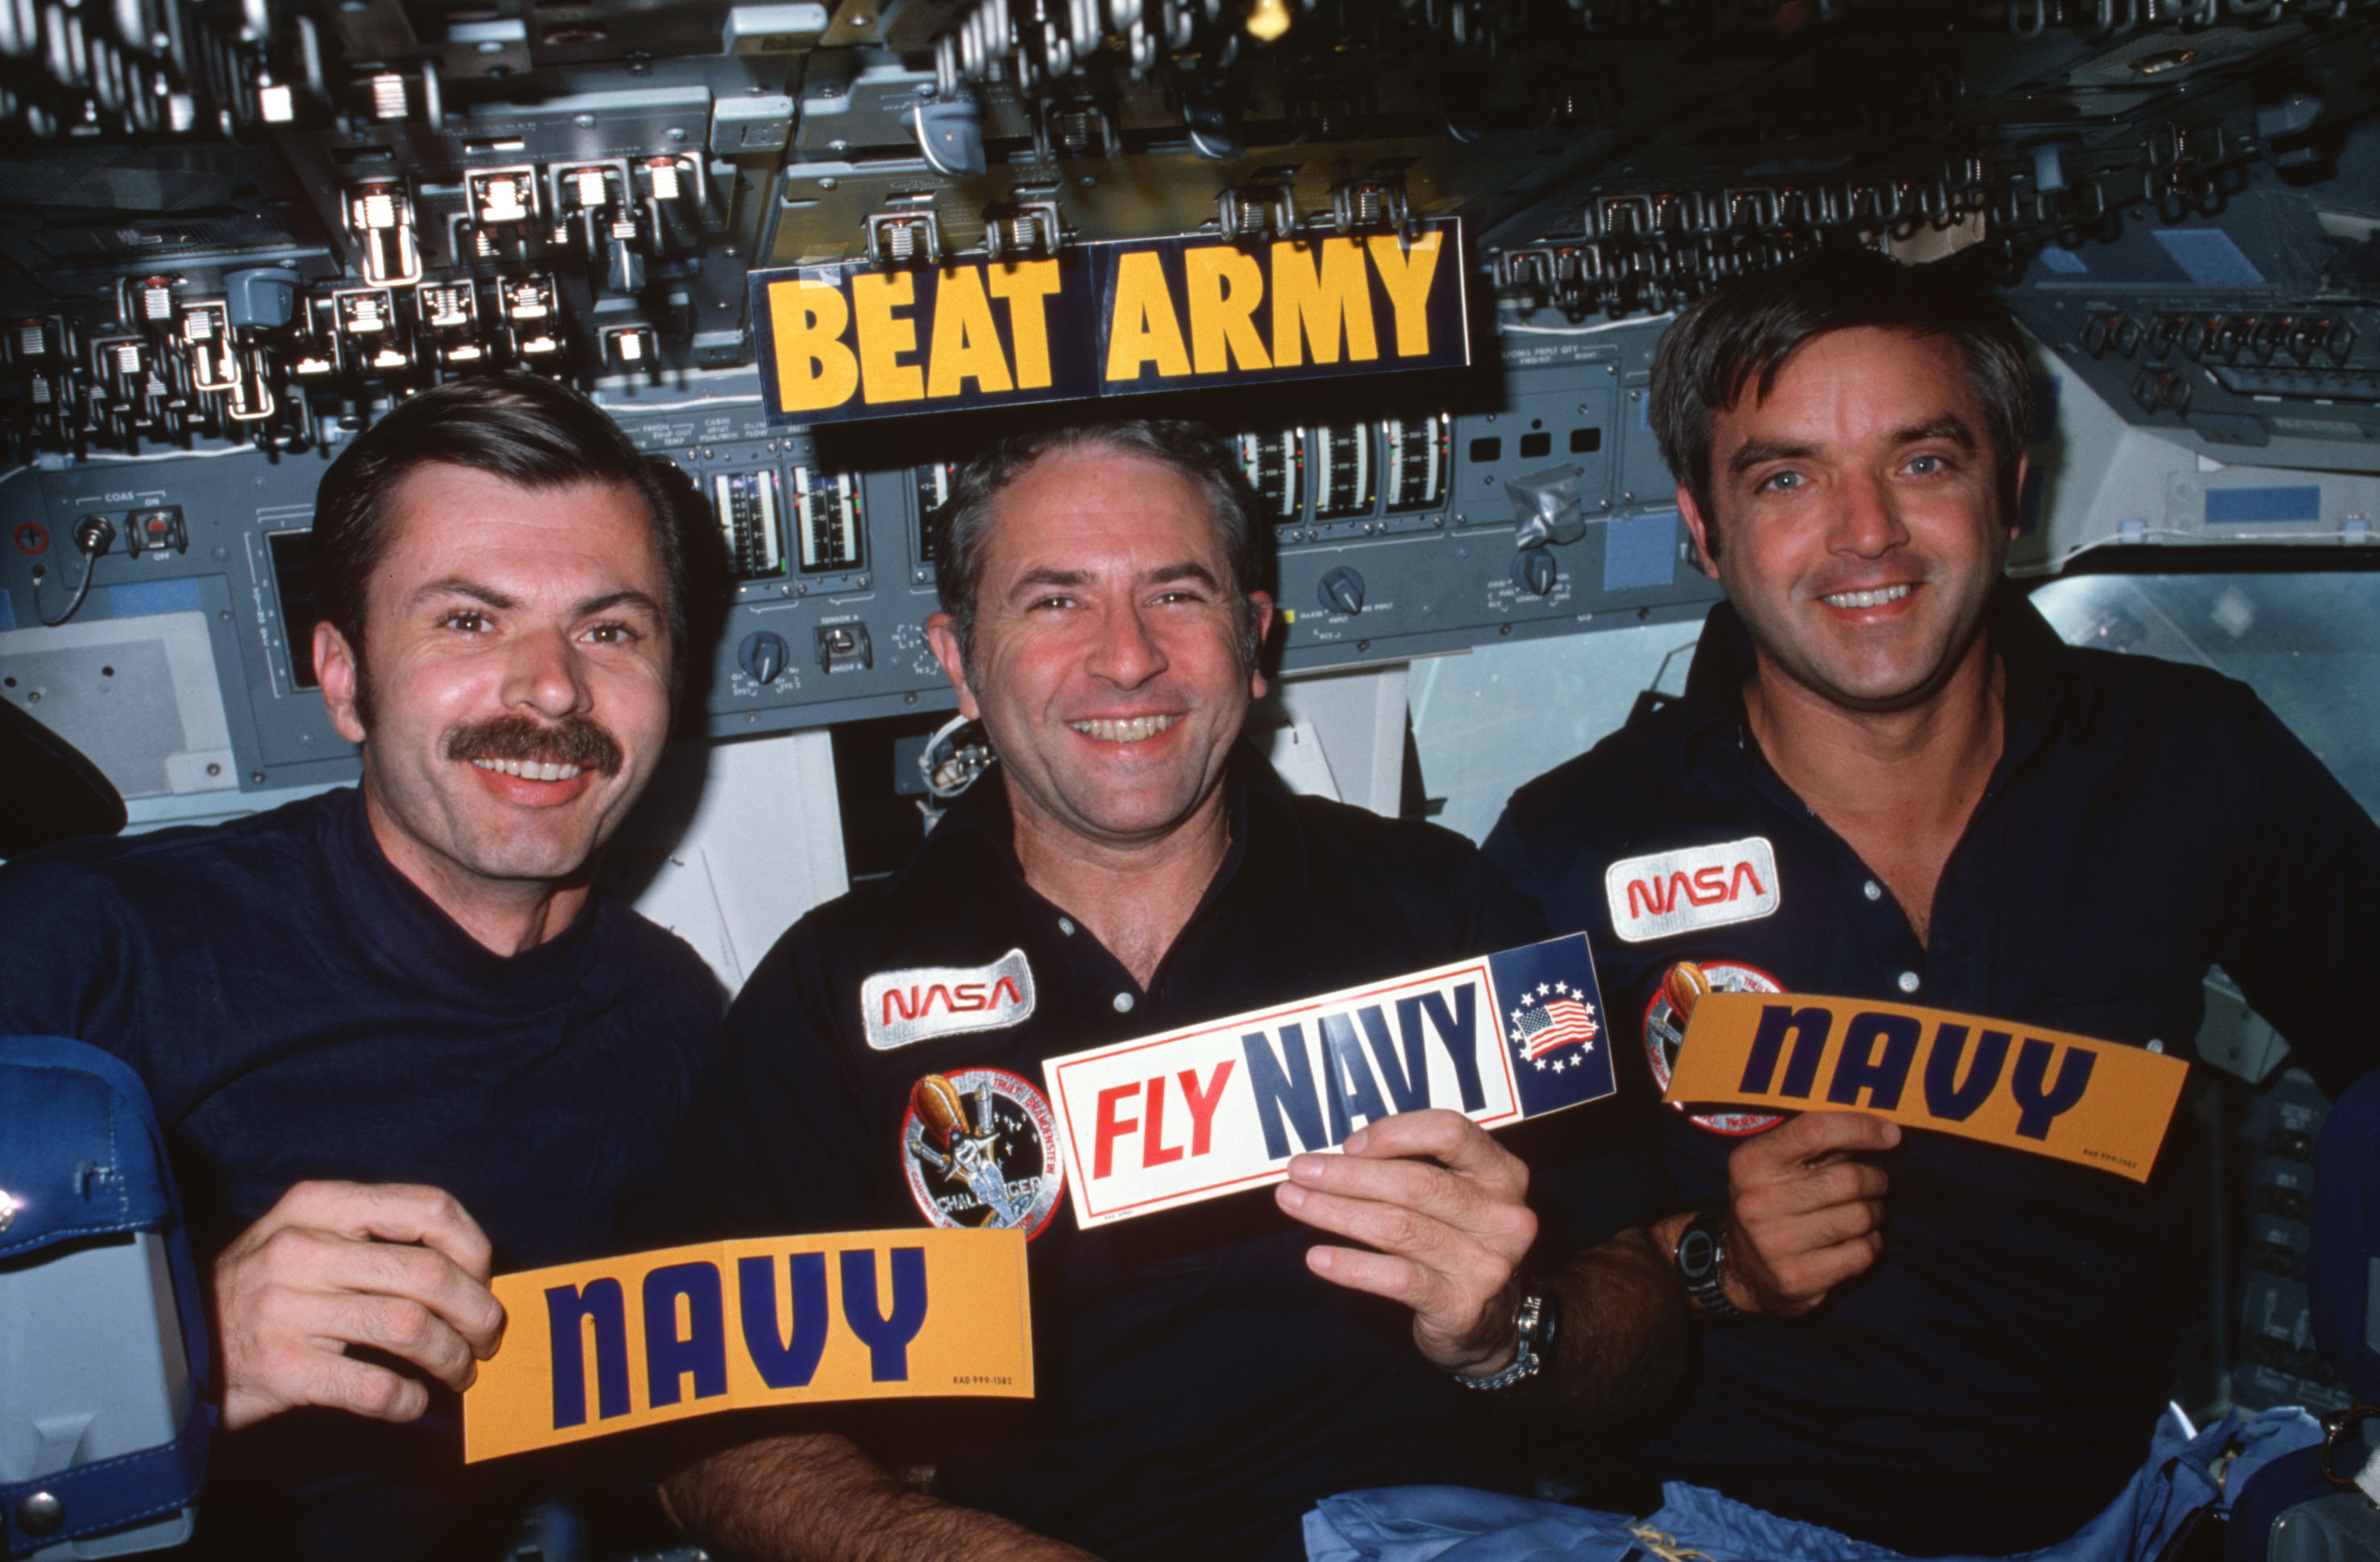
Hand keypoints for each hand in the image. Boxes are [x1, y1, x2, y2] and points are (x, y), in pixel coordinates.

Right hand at [211, 1180, 506, 1429]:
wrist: (173, 1343)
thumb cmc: (260, 1288)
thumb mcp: (305, 1236)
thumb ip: (375, 1237)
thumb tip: (471, 1270)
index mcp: (318, 1205)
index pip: (427, 1206)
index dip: (474, 1247)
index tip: (485, 1278)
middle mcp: (302, 1250)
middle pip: (430, 1273)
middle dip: (478, 1311)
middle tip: (488, 1337)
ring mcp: (287, 1309)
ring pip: (411, 1327)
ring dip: (452, 1357)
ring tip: (460, 1372)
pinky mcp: (281, 1369)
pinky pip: (376, 1386)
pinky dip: (409, 1400)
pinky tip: (412, 1402)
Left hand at [1275, 1110, 1535, 1375]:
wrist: (1490, 1320)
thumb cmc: (1457, 1239)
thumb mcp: (1455, 1194)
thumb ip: (1416, 1166)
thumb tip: (1340, 1155)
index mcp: (1503, 1174)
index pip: (1451, 1132)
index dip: (1395, 1132)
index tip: (1349, 1145)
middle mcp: (1503, 1218)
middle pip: (1415, 1183)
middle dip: (1347, 1175)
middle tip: (1299, 1170)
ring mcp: (1485, 1265)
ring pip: (1398, 1228)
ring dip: (1336, 1212)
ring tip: (1293, 1202)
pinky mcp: (1461, 1306)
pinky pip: (1396, 1278)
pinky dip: (1351, 1266)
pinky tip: (1316, 1257)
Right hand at [1719, 1111, 1897, 1316]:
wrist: (1741, 1268)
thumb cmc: (1772, 1203)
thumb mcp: (1777, 1165)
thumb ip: (1820, 1145)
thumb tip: (1885, 1133)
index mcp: (1752, 1163)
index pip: (1814, 1131)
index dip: (1860, 1128)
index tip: (1890, 1134)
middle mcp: (1758, 1202)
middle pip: (1849, 1179)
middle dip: (1874, 1179)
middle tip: (1872, 1184)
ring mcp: (1775, 1244)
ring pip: (1861, 1217)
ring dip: (1874, 1213)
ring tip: (1861, 1213)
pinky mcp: (1796, 1279)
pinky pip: (1862, 1252)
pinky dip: (1870, 1244)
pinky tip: (1855, 1241)